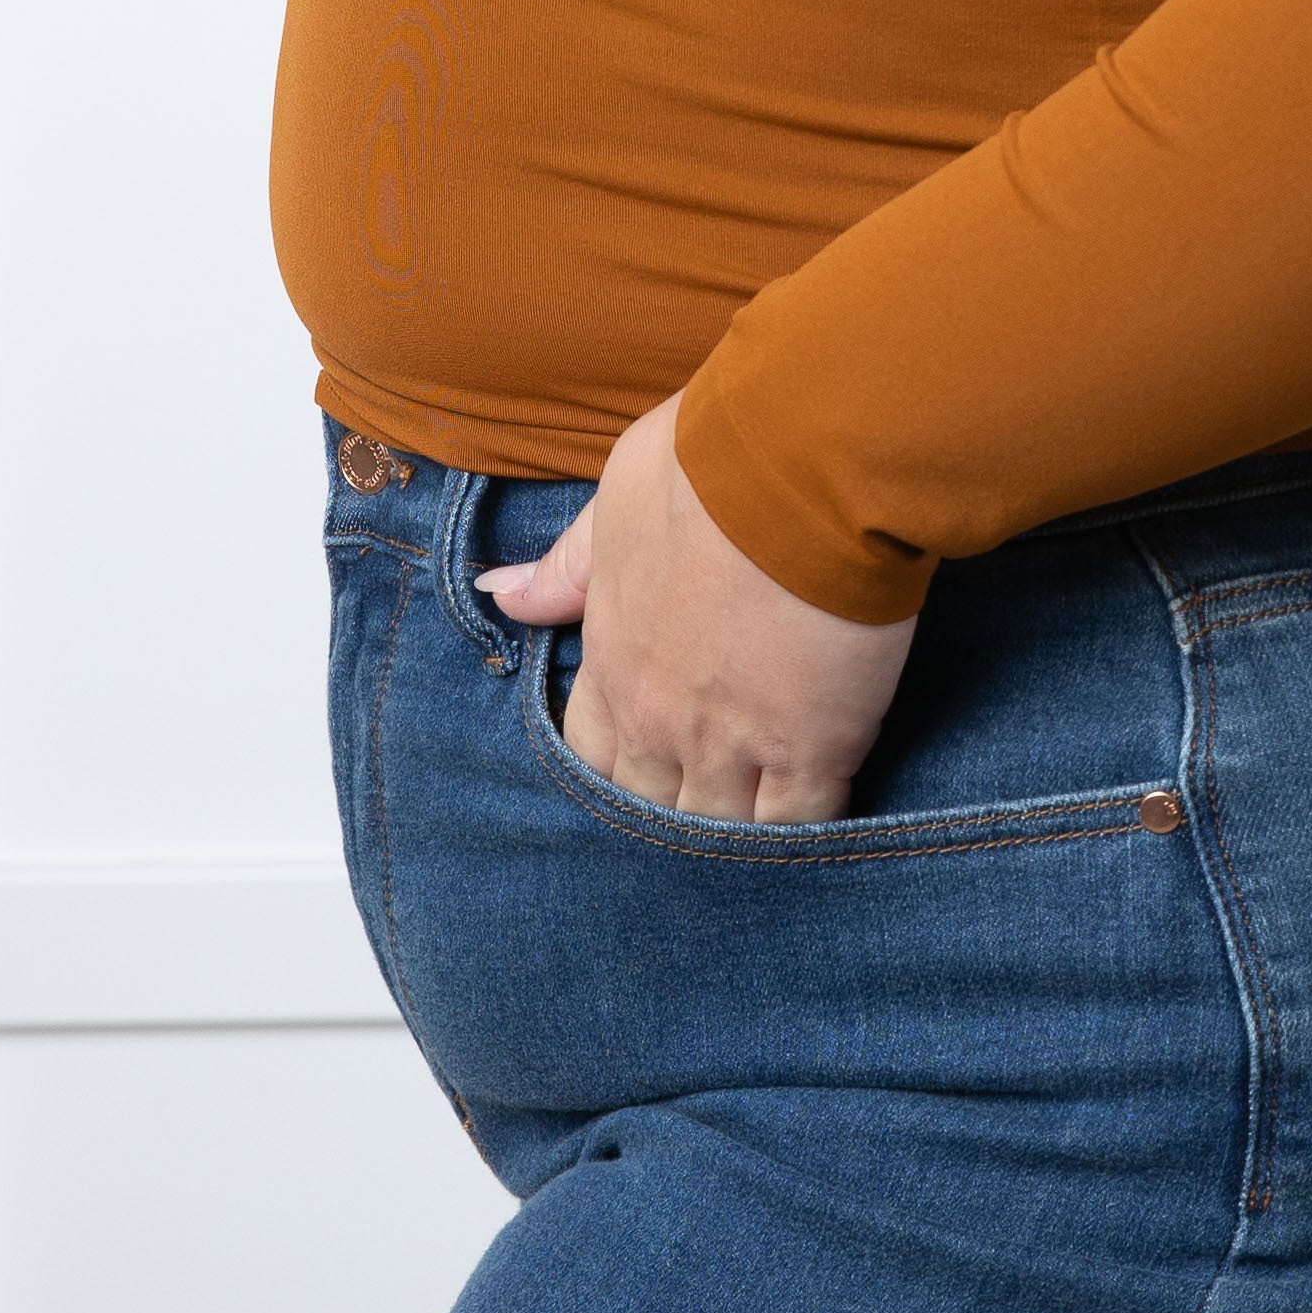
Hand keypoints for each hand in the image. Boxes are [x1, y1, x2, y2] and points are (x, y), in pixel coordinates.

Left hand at [476, 390, 916, 824]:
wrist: (799, 468)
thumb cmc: (707, 467)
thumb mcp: (617, 503)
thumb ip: (567, 566)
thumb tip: (498, 593)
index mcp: (611, 660)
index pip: (590, 754)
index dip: (613, 770)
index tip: (643, 761)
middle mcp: (659, 718)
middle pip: (648, 807)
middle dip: (666, 814)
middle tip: (697, 812)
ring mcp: (734, 743)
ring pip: (717, 831)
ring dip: (729, 838)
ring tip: (751, 845)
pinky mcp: (813, 751)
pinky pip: (798, 827)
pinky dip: (802, 836)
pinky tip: (814, 827)